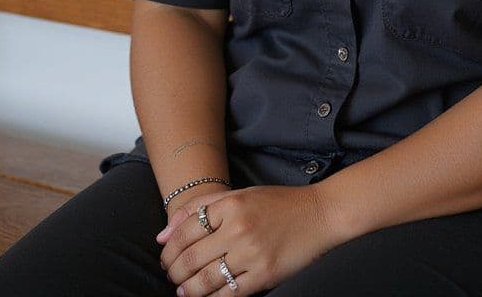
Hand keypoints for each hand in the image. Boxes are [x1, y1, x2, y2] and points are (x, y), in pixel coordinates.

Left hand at [156, 184, 337, 295]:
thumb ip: (200, 208)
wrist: (318, 214)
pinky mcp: (264, 275)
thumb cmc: (276, 203)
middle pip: (190, 258)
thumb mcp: (238, 195)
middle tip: (171, 275)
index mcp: (230, 204)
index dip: (169, 249)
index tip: (166, 257)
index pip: (184, 232)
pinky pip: (228, 294)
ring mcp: (251, 254)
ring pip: (204, 281)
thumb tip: (163, 234)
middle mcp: (238, 228)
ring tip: (183, 290)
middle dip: (173, 271)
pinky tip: (205, 296)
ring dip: (187, 289)